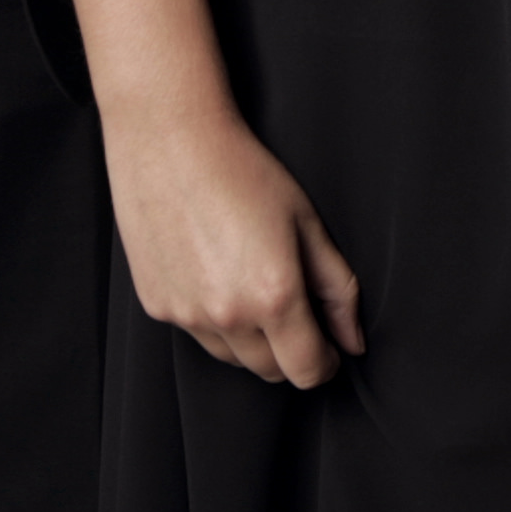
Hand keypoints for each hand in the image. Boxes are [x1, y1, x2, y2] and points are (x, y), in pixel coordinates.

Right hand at [105, 103, 366, 386]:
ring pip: (232, 357)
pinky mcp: (157, 305)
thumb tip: (353, 342)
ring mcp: (187, 315)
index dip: (327, 363)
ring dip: (250, 339)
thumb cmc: (243, 171)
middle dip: (290, 351)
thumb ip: (338, 289)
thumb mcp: (307, 222)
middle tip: (293, 307)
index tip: (330, 347)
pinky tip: (214, 272)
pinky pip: (195, 333)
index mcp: (275, 296)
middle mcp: (229, 316)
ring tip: (250, 281)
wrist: (171, 140)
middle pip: (270, 371)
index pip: (308, 371)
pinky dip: (212, 319)